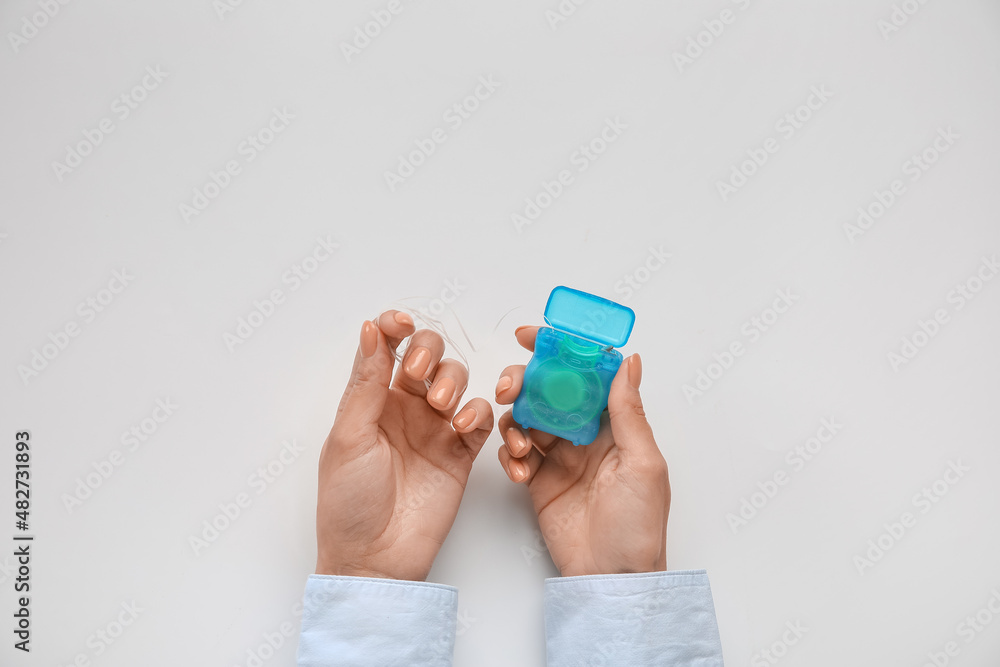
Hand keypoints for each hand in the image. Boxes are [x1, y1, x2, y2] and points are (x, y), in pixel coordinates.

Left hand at [315, 311, 493, 580]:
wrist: (375, 558)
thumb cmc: (349, 503)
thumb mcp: (348, 438)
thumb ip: (366, 383)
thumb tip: (370, 330)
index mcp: (370, 400)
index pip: (385, 347)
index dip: (395, 327)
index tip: (401, 323)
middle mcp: (404, 408)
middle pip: (427, 355)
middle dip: (429, 351)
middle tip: (420, 373)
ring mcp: (434, 429)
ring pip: (456, 379)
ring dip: (452, 380)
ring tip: (442, 406)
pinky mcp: (461, 453)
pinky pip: (480, 418)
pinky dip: (478, 412)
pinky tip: (463, 426)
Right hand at [495, 326, 669, 576]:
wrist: (611, 580)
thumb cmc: (638, 527)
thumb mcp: (643, 464)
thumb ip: (629, 412)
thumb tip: (628, 361)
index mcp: (616, 425)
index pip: (587, 374)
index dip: (562, 350)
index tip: (533, 337)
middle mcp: (587, 435)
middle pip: (549, 390)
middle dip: (526, 382)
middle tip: (510, 388)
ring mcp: (561, 456)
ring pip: (527, 418)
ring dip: (516, 422)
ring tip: (521, 447)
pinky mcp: (539, 480)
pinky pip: (516, 453)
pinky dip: (511, 456)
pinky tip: (521, 471)